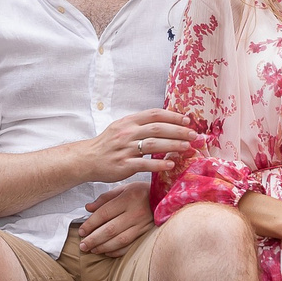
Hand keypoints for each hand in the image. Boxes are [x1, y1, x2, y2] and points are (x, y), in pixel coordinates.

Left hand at [76, 180, 154, 255]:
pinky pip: (131, 246)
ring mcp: (143, 224)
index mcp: (128, 198)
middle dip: (94, 239)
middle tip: (83, 245)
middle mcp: (136, 212)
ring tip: (92, 249)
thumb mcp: (124, 188)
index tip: (81, 231)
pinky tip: (107, 252)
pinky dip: (117, 251)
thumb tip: (88, 208)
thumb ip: (105, 198)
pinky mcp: (147, 233)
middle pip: (110, 229)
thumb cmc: (143, 191)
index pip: (104, 213)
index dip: (90, 224)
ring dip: (103, 247)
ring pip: (120, 240)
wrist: (167, 197)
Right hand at [81, 108, 199, 179]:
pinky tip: (171, 164)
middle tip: (194, 135)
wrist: (87, 159)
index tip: (187, 120)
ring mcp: (125, 149)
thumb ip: (141, 124)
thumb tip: (166, 122)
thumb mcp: (122, 127)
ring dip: (173, 145)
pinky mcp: (123, 165)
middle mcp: (127, 133)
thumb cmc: (108, 144)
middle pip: (158, 129)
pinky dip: (159, 164)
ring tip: (187, 147)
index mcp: (129, 121)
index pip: (154, 114)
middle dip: (178, 131)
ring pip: (153, 145)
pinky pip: (144, 164)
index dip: (173, 116)